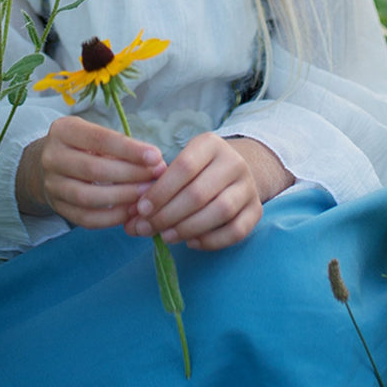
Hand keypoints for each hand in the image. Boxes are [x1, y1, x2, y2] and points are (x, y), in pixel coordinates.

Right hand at [17, 115, 165, 229]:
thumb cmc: (83, 145)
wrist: (50, 163)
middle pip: (94, 169)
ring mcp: (52, 184)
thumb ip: (122, 146)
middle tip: (155, 177)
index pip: (100, 139)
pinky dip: (111, 218)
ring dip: (122, 197)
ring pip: (88, 197)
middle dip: (130, 174)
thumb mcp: (96, 134)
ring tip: (146, 195)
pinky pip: (85, 218)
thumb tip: (156, 162)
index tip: (155, 157)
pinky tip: (131, 211)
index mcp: (64, 131)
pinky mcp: (57, 207)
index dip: (130, 150)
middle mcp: (52, 157)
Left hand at [123, 134, 293, 250]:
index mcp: (211, 144)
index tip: (141, 209)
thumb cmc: (195, 170)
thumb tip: (130, 221)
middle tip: (147, 228)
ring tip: (166, 236)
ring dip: (187, 229)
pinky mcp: (256, 210)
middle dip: (168, 215)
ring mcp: (249, 186)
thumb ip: (155, 188)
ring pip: (219, 212)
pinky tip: (190, 242)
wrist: (233, 170)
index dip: (160, 191)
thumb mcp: (178, 166)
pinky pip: (235, 231)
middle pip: (199, 193)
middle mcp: (234, 162)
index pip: (184, 167)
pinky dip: (210, 241)